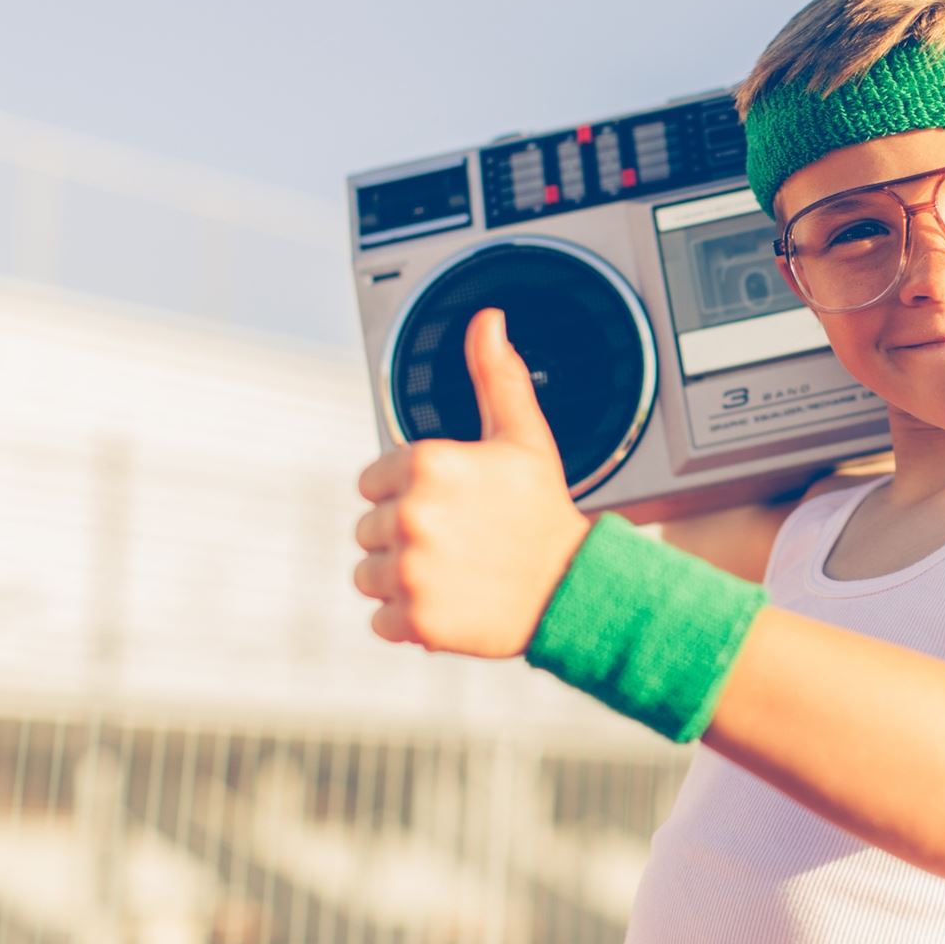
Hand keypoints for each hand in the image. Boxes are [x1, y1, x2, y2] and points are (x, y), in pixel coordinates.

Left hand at [352, 307, 588, 657]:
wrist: (576, 588)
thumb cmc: (544, 512)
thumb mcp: (522, 436)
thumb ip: (494, 376)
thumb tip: (487, 322)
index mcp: (427, 462)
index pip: (371, 481)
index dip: (407, 493)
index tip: (449, 505)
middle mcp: (411, 513)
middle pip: (368, 528)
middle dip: (406, 536)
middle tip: (459, 540)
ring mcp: (411, 569)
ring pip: (369, 575)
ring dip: (403, 579)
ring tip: (454, 571)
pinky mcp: (415, 620)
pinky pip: (381, 621)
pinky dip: (409, 620)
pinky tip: (450, 601)